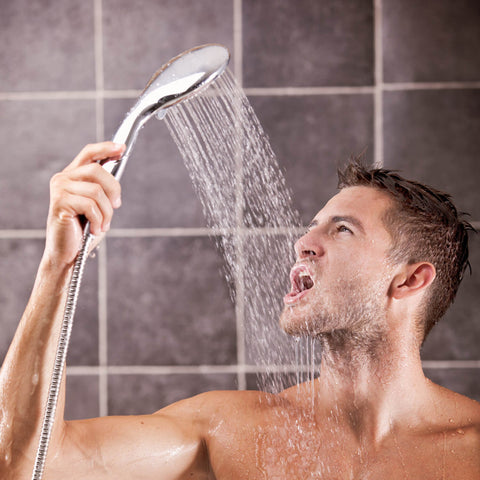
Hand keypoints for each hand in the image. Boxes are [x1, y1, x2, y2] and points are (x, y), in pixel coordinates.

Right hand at [43, 142, 124, 266]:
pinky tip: (95, 229)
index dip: (106, 148)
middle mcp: (63, 179)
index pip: (89, 154)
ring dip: (106, 212)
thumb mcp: (97, 206)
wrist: (67, 253)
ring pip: (97, 191)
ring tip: (102, 225)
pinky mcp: (60, 203)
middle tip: (116, 207)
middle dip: (114, 190)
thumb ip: (103, 189)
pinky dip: (99, 220)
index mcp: (72, 176)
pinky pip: (91, 206)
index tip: (121, 148)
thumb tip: (117, 174)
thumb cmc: (83, 231)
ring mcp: (60, 190)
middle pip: (98, 171)